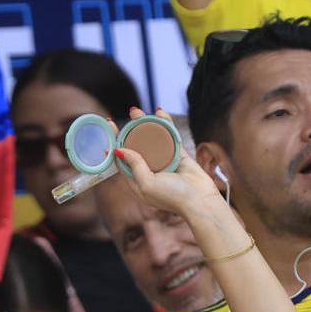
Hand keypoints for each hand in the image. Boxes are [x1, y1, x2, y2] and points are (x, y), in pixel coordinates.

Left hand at [111, 109, 231, 224]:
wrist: (201, 200)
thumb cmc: (173, 197)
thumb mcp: (147, 184)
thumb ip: (134, 166)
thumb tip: (119, 150)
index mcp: (138, 182)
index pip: (122, 159)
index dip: (115, 143)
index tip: (109, 127)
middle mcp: (149, 171)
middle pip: (136, 147)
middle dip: (129, 130)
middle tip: (126, 115)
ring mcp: (164, 162)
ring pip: (152, 140)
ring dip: (145, 124)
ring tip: (137, 111)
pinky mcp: (178, 155)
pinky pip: (169, 137)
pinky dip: (164, 124)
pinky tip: (160, 112)